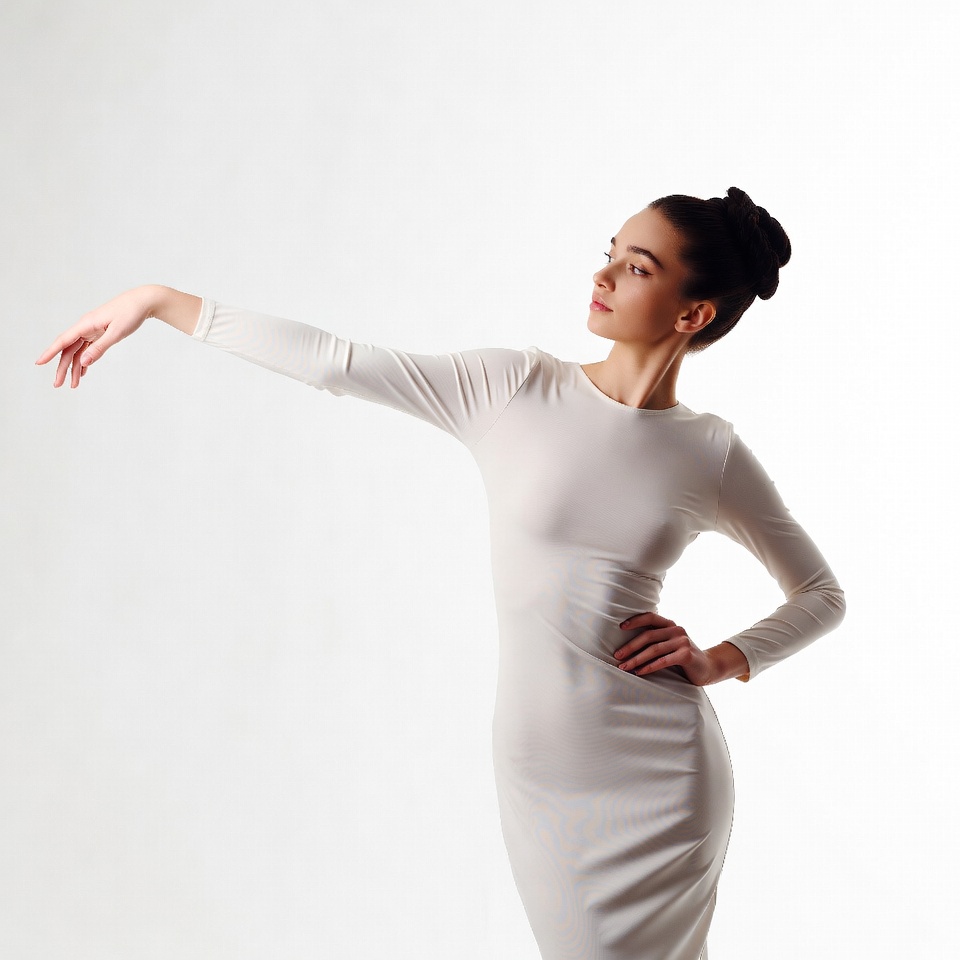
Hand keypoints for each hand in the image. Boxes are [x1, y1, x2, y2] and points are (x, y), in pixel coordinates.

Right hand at [35, 286, 166, 387]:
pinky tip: (83, 373)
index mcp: (86, 324)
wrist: (143, 302)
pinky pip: (87, 349)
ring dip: (74, 368)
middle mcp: (85, 327)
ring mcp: (92, 330)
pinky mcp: (100, 333)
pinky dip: (85, 361)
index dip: (49, 352)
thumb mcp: (116, 333)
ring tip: (73, 385)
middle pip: (68, 350)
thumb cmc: (130, 314)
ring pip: (78, 351)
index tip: (38, 363)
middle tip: (58, 385)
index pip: (63, 341)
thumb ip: (100, 348)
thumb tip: (83, 362)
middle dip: (62, 368)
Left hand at [614, 612, 716, 685]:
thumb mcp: (670, 644)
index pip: (650, 617)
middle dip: (630, 646)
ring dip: (636, 659)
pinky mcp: (686, 655)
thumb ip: (657, 640)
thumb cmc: (683, 656)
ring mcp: (682, 642)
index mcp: (670, 625)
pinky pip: (663, 661)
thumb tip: (628, 645)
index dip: (635, 620)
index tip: (620, 627)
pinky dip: (649, 667)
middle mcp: (676, 630)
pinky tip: (639, 672)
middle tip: (617, 655)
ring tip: (624, 667)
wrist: (709, 667)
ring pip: (654, 649)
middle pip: (648, 636)